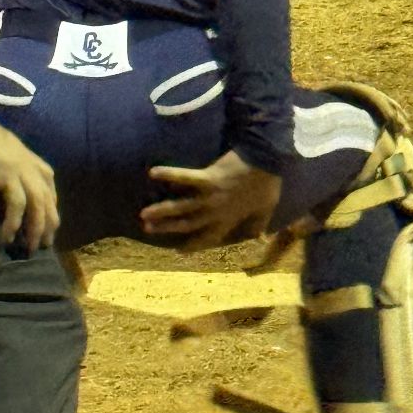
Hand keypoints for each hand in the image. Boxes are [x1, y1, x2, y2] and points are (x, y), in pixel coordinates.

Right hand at [0, 107, 58, 251]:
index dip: (49, 205)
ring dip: (36, 228)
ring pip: (38, 203)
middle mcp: (28, 163)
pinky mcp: (5, 173)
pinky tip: (7, 236)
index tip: (47, 223)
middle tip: (44, 244)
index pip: (48, 183)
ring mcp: (19, 167)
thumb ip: (2, 167)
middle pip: (48, 197)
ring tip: (30, 248)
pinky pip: (17, 203)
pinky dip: (14, 222)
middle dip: (48, 222)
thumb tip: (0, 183)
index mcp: (27, 157)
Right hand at [141, 152, 281, 252]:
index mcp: (228, 220)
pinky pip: (185, 177)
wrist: (268, 161)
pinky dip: (169, 174)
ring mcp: (210, 196)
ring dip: (162, 211)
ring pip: (182, 207)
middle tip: (148, 229)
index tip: (178, 250)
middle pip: (187, 224)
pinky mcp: (207, 178)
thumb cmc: (267, 184)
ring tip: (144, 214)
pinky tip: (152, 172)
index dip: (192, 245)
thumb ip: (259, 224)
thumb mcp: (266, 209)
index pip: (207, 238)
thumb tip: (260, 237)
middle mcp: (215, 212)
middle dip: (167, 228)